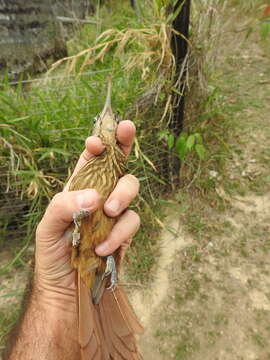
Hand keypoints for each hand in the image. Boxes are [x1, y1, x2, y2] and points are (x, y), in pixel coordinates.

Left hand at [34, 120, 139, 308]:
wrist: (66, 287)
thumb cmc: (53, 253)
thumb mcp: (48, 226)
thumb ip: (64, 205)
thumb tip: (94, 196)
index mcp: (79, 188)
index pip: (93, 158)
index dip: (98, 144)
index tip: (95, 142)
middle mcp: (100, 195)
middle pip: (119, 164)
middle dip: (124, 146)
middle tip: (126, 132)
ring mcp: (114, 213)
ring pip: (130, 189)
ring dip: (122, 195)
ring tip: (108, 211)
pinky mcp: (125, 232)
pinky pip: (132, 221)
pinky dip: (120, 232)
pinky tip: (102, 246)